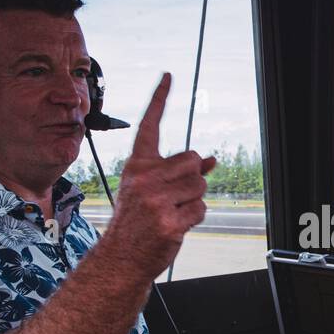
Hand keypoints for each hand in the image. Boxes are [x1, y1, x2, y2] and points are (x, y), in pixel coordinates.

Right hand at [108, 73, 215, 279]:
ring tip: (173, 211)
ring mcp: (155, 200)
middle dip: (194, 178)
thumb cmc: (137, 221)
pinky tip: (176, 224)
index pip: (149, 125)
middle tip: (176, 196)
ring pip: (200, 185)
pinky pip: (200, 209)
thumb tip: (212, 160)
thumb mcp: (150, 190)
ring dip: (195, 199)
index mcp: (137, 165)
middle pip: (192, 160)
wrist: (121, 256)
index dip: (160, 99)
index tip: (169, 76)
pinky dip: (195, 217)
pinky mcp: (168, 221)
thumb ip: (179, 173)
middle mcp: (143, 178)